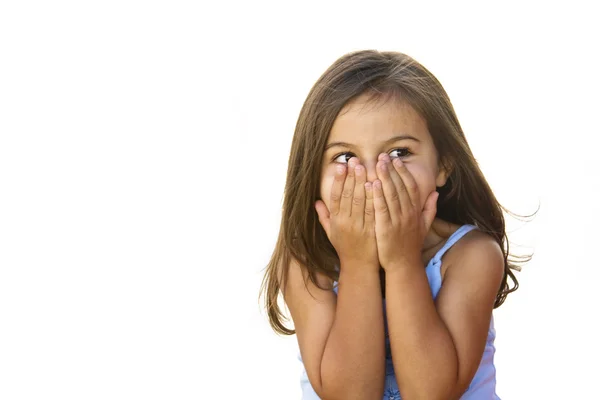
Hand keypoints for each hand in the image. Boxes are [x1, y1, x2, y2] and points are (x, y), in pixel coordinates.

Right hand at [315, 158, 378, 269]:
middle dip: (351, 176)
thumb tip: (315, 202)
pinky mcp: (372, 230)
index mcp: (336, 220)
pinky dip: (374, 197)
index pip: (335, 197)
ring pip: (361, 200)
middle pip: (348, 195)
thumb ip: (323, 216)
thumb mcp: (330, 233)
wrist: (359, 266)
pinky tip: (376, 184)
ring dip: (362, 182)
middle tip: (355, 160)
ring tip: (365, 166)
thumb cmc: (344, 248)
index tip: (341, 166)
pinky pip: (373, 210)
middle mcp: (346, 222)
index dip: (339, 181)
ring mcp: (359, 226)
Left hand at [372, 154, 438, 270]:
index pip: (410, 187)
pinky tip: (372, 183)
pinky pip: (381, 209)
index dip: (403, 172)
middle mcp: (408, 214)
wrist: (403, 265)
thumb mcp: (424, 226)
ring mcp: (397, 221)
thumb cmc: (411, 245)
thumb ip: (430, 209)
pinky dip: (377, 195)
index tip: (396, 160)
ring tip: (376, 164)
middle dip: (391, 170)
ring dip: (384, 178)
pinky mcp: (386, 228)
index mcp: (415, 211)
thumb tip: (435, 193)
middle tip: (383, 156)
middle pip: (400, 187)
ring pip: (391, 195)